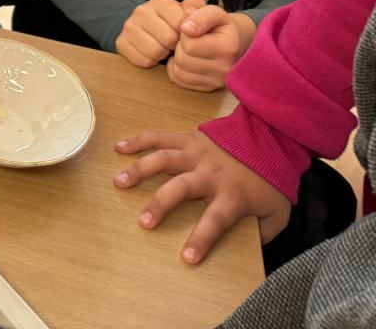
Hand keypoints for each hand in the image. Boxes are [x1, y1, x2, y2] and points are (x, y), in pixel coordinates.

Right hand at [114, 130, 290, 263]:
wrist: (273, 138)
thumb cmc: (271, 180)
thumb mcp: (277, 213)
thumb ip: (263, 234)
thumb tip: (247, 249)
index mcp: (233, 195)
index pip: (215, 221)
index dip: (201, 239)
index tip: (186, 257)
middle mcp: (211, 174)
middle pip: (182, 188)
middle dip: (161, 205)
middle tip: (143, 221)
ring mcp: (197, 153)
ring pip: (164, 160)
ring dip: (139, 170)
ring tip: (119, 182)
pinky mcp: (189, 138)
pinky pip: (160, 137)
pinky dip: (138, 141)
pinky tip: (119, 148)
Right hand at [115, 0, 203, 67]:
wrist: (147, 28)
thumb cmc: (173, 23)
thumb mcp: (187, 12)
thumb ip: (196, 7)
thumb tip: (192, 13)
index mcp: (160, 2)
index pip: (181, 24)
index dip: (187, 34)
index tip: (184, 33)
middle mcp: (141, 11)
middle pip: (169, 39)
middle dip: (174, 45)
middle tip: (172, 42)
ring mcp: (128, 26)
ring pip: (155, 52)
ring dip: (163, 54)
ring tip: (163, 47)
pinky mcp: (120, 42)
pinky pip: (143, 61)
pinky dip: (150, 61)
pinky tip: (151, 53)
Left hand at [168, 5, 255, 91]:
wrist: (232, 42)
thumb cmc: (219, 26)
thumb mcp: (213, 12)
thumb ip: (199, 14)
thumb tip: (185, 27)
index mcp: (228, 47)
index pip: (189, 44)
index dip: (184, 32)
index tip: (192, 28)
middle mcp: (226, 68)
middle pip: (182, 58)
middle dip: (181, 46)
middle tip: (190, 40)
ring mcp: (217, 81)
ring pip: (179, 70)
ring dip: (178, 57)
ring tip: (189, 49)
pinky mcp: (208, 88)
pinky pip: (178, 79)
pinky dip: (176, 68)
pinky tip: (187, 59)